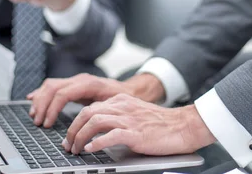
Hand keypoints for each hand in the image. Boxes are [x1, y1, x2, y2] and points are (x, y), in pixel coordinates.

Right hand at [27, 74, 136, 127]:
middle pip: (53, 87)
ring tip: (34, 115)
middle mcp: (80, 79)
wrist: (129, 90)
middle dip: (42, 105)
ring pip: (50, 85)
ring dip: (40, 100)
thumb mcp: (112, 106)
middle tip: (37, 121)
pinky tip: (32, 98)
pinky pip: (53, 85)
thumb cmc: (122, 99)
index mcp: (88, 84)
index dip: (52, 109)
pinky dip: (42, 92)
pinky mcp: (73, 83)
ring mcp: (75, 80)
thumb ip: (97, 111)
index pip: (62, 93)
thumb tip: (84, 123)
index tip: (47, 124)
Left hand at [63, 94, 215, 154]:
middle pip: (87, 113)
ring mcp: (129, 119)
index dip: (76, 123)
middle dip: (73, 130)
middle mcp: (122, 106)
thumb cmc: (162, 125)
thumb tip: (98, 133)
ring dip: (80, 136)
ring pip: (94, 121)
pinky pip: (111, 135)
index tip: (70, 137)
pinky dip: (97, 143)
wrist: (184, 126)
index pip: (90, 108)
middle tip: (68, 145)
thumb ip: (119, 118)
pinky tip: (90, 150)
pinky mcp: (136, 132)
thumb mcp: (135, 114)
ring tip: (76, 149)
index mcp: (121, 101)